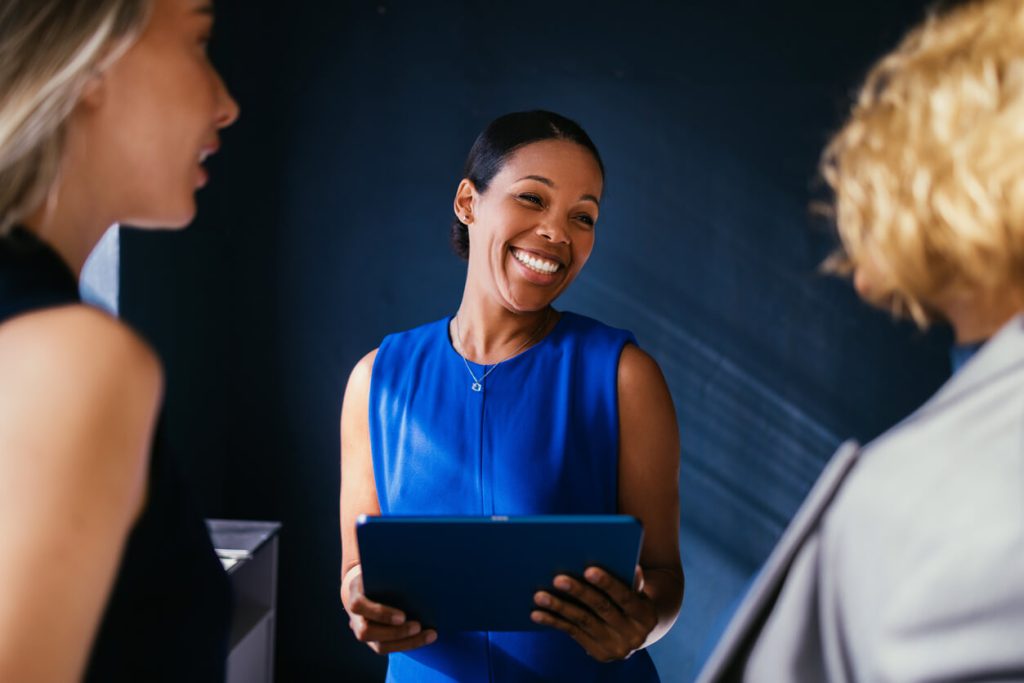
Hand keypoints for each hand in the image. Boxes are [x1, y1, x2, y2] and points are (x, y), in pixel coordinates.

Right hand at [343, 567, 436, 653]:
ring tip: (430, 635)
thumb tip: (415, 556)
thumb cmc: (377, 572)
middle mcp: (355, 617)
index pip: (359, 606)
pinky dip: (409, 644)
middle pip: (366, 632)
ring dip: (407, 643)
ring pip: (380, 646)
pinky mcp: (375, 641)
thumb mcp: (379, 566)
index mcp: (355, 594)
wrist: (364, 587)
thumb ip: (390, 567)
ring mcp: (363, 632)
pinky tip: (427, 637)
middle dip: (395, 633)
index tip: (402, 617)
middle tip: (418, 626)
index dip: (380, 613)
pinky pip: (390, 648)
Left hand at [531, 566, 656, 661]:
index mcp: (646, 616)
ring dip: (560, 607)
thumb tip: (632, 567)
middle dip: (579, 592)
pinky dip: (554, 622)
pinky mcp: (598, 653)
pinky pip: (573, 633)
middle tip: (558, 579)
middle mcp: (634, 636)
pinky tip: (537, 613)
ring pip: (583, 622)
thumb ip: (633, 580)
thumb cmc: (632, 599)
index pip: (626, 597)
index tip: (588, 570)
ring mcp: (615, 648)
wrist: (637, 631)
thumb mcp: (638, 591)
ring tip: (539, 595)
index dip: (608, 583)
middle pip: (601, 609)